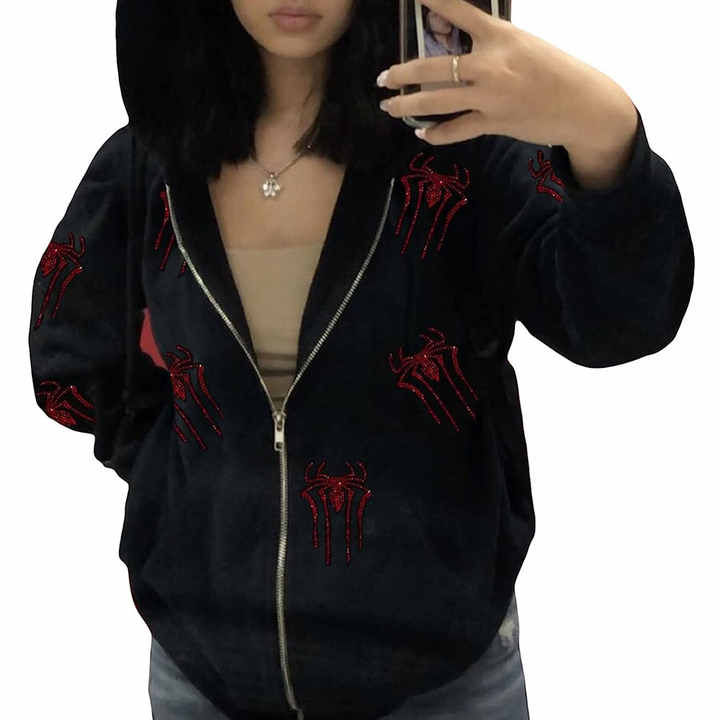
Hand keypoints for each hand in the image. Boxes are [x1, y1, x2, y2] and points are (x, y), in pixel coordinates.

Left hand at [377, 0, 635, 151]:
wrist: (582, 104)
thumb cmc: (556, 71)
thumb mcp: (524, 45)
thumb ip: (491, 46)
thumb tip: (460, 52)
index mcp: (500, 36)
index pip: (458, 12)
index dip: (432, 1)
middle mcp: (490, 64)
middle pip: (433, 66)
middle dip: (402, 73)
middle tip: (383, 78)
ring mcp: (490, 96)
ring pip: (436, 101)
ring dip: (407, 105)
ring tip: (390, 107)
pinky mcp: (493, 123)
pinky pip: (455, 129)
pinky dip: (436, 134)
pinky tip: (422, 134)